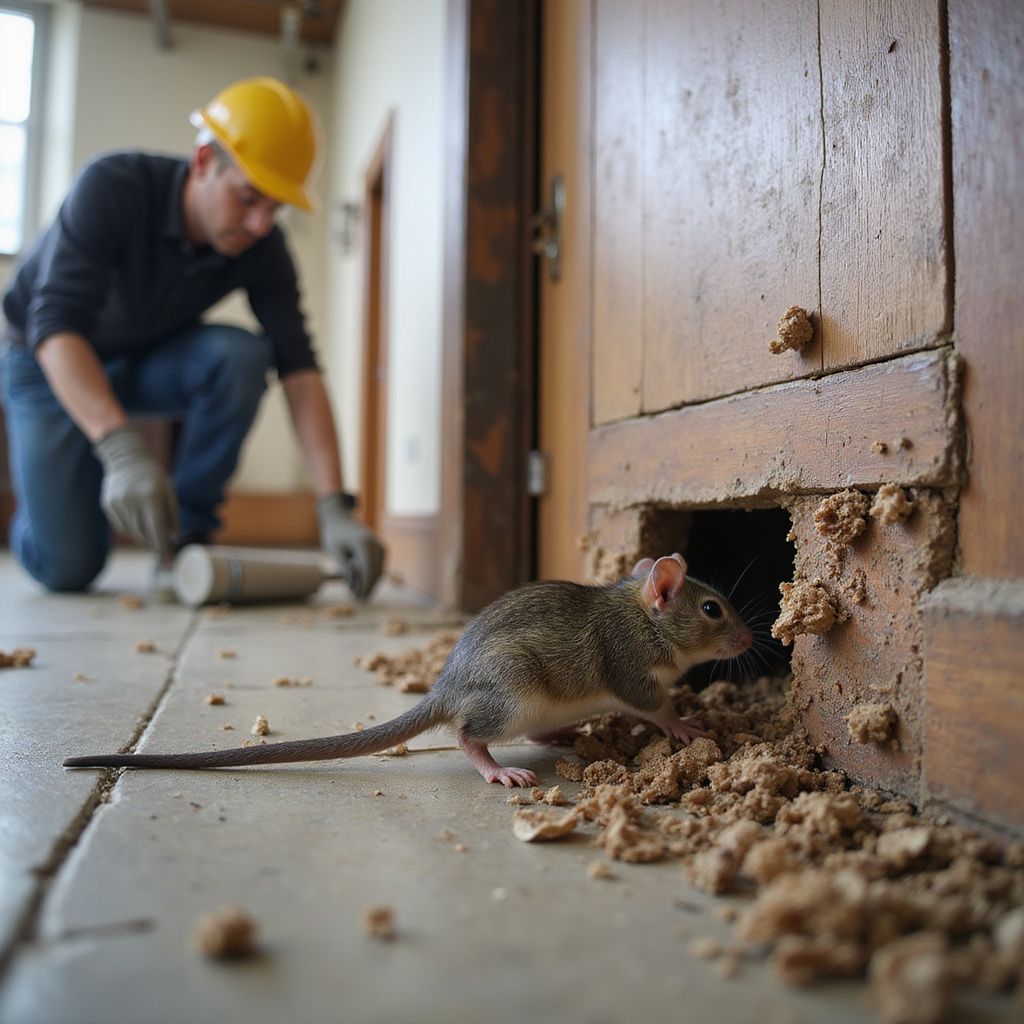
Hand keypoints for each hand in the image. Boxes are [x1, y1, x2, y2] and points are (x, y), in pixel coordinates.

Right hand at [93, 426, 177, 553]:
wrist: (127, 459)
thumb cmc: (154, 478)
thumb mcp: (169, 492)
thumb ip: (172, 515)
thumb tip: (173, 538)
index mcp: (151, 496)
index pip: (157, 529)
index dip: (164, 545)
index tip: (170, 557)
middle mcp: (132, 500)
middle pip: (144, 533)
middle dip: (154, 542)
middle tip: (163, 547)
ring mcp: (117, 503)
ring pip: (132, 532)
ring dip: (143, 537)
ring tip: (151, 533)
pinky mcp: (108, 504)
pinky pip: (121, 526)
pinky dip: (131, 529)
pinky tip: (138, 522)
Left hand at [316, 491, 384, 598]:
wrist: (340, 518)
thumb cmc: (335, 535)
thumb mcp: (336, 553)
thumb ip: (346, 570)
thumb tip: (356, 588)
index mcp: (365, 544)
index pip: (370, 571)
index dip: (366, 587)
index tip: (359, 600)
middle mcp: (377, 545)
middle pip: (377, 573)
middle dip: (368, 587)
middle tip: (356, 598)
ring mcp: (381, 547)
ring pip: (379, 572)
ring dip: (369, 582)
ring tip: (355, 588)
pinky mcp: (382, 549)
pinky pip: (379, 567)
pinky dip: (371, 575)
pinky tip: (359, 579)